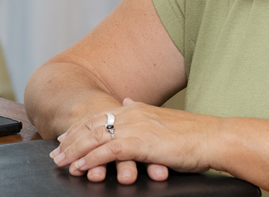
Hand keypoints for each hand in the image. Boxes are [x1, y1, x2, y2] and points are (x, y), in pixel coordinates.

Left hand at [49, 98, 220, 183]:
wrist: (214, 138)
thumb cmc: (193, 134)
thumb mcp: (162, 118)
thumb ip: (141, 112)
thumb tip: (126, 101)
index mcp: (136, 108)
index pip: (99, 116)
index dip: (79, 128)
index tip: (64, 138)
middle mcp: (132, 114)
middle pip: (91, 124)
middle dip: (70, 140)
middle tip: (55, 153)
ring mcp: (136, 127)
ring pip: (95, 137)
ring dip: (75, 150)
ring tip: (61, 162)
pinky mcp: (141, 143)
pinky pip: (108, 151)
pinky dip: (92, 159)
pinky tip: (81, 167)